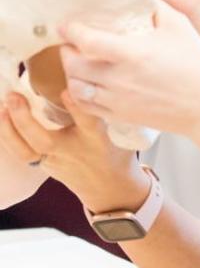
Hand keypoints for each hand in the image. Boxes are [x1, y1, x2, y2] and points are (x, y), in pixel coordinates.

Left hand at [0, 91, 148, 212]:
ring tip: (2, 107)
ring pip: (26, 151)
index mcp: (97, 138)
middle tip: (14, 97)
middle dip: (25, 120)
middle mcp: (73, 151)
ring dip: (9, 130)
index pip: (87, 121)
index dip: (76, 105)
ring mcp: (55, 161)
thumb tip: (89, 79)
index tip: (66, 89)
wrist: (110, 187)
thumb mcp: (119, 128)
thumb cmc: (116, 151)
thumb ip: (103, 108)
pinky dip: (9, 137)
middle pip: (45, 141)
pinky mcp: (44, 166)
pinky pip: (23, 153)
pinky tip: (2, 119)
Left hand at [59, 0, 199, 137]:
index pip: (88, 41)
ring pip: (76, 88)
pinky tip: (85, 85)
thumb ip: (157, 7)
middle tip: (71, 43)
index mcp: (133, 54)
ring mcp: (118, 99)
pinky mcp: (121, 115)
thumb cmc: (197, 63)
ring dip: (71, 74)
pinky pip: (87, 106)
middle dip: (67, 52)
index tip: (66, 25)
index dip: (72, 31)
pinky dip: (79, 94)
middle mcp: (120, 79)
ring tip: (77, 64)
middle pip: (74, 66)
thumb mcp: (180, 27)